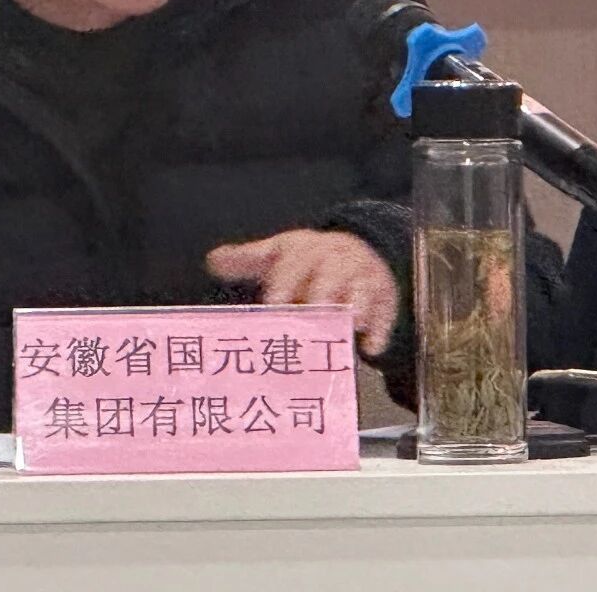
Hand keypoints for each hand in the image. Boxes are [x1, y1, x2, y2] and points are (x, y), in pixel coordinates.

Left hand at [207, 229, 398, 357]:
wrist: (359, 247)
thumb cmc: (309, 259)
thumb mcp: (279, 252)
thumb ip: (246, 260)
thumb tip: (212, 260)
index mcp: (305, 252)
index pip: (292, 266)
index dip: (283, 286)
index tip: (273, 306)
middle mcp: (334, 262)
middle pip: (328, 277)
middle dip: (321, 296)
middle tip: (311, 316)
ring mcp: (360, 279)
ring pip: (360, 292)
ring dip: (353, 308)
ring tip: (347, 325)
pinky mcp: (382, 297)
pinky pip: (385, 312)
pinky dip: (379, 329)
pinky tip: (371, 348)